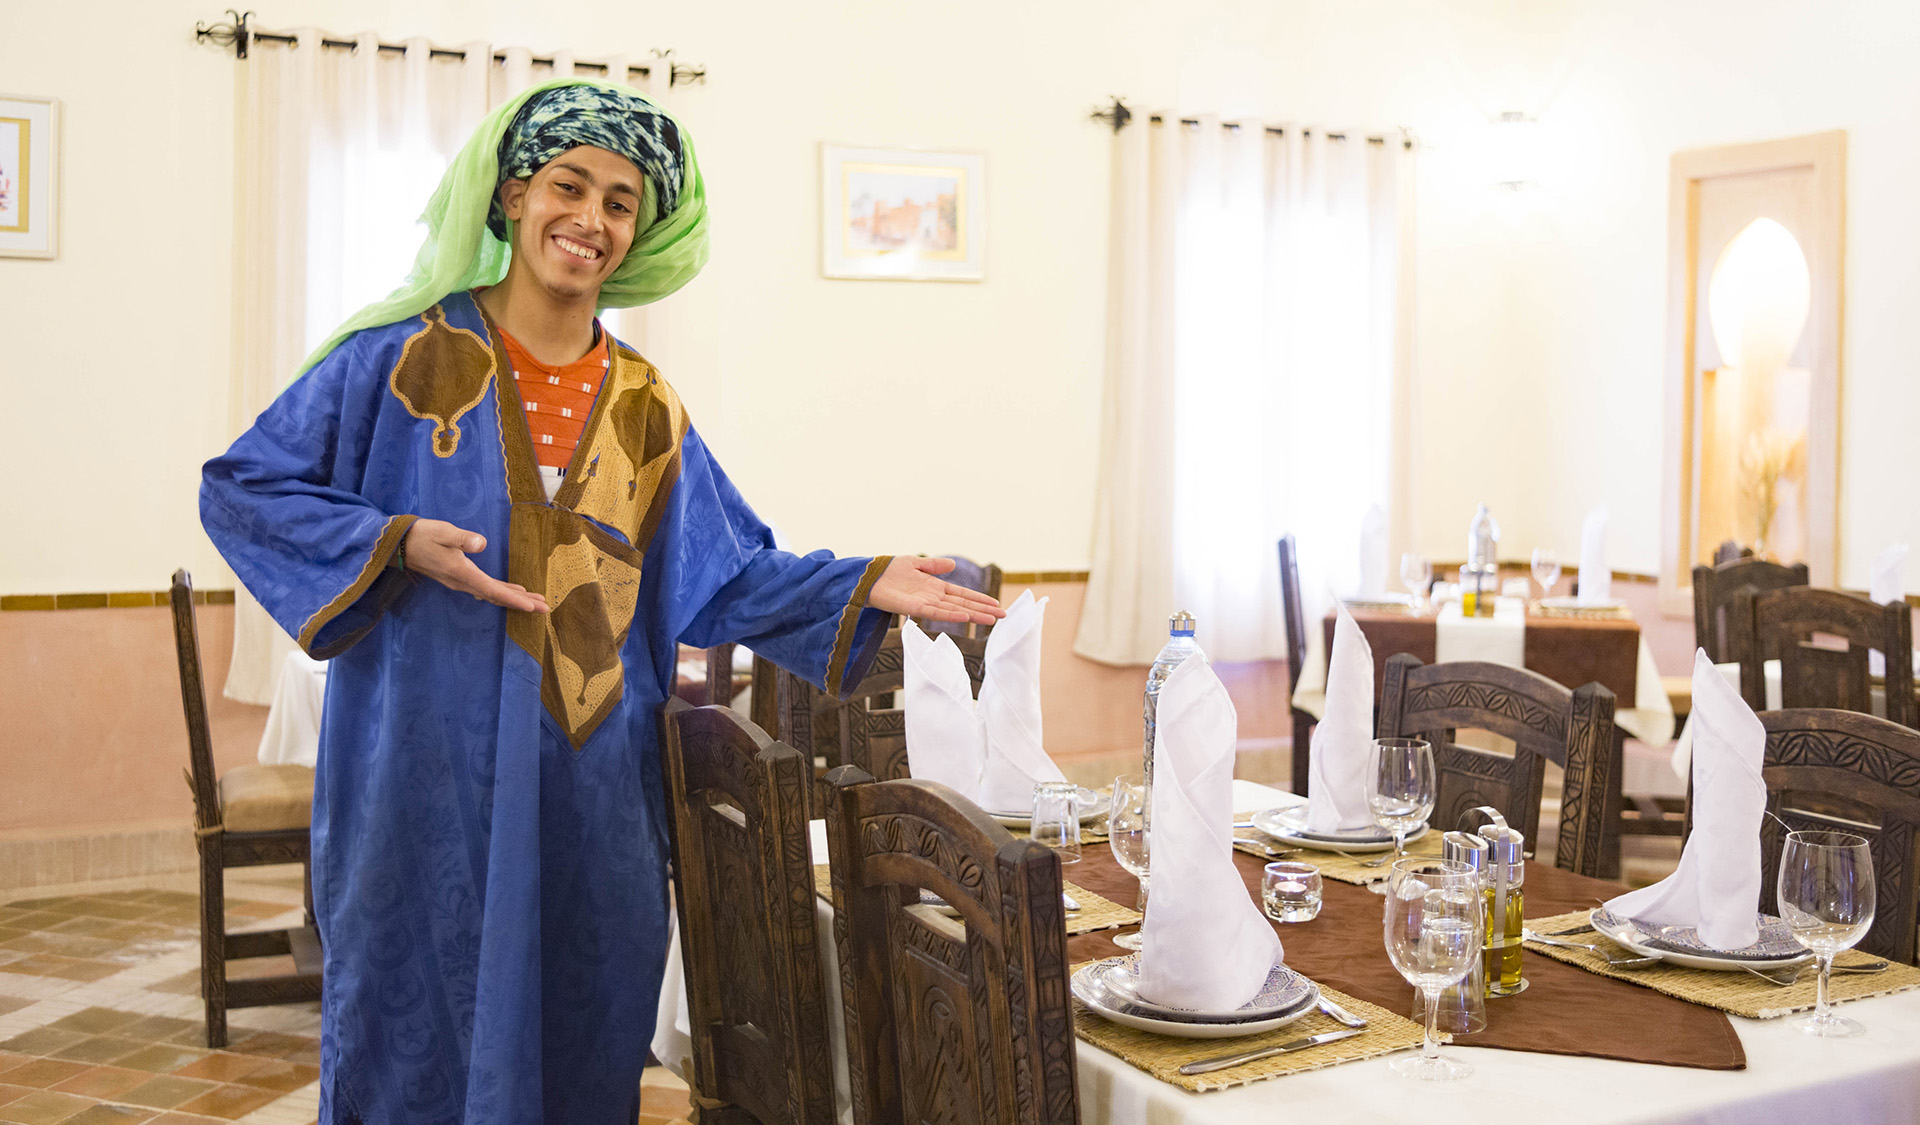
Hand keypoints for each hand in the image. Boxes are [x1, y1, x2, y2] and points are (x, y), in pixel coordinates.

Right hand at [403, 519, 549, 612]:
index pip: (493, 590)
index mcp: (462, 573)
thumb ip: (461, 538)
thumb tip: (481, 543)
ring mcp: (460, 582)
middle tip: (545, 608)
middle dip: (521, 603)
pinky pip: (485, 589)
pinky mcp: (459, 578)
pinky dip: (502, 592)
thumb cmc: (423, 535)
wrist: (400, 545)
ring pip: (492, 594)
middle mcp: (463, 582)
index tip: (533, 606)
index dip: (514, 599)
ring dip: (514, 598)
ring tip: (535, 602)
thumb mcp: (442, 532)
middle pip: (497, 596)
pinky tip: (513, 591)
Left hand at [866, 556, 1005, 624]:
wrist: (868, 577)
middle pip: (964, 604)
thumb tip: (953, 565)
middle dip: (983, 610)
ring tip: (992, 620)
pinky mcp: (914, 608)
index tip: (995, 605)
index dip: (979, 599)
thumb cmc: (888, 571)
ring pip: (954, 610)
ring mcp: (925, 604)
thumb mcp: (915, 563)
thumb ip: (933, 566)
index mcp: (934, 587)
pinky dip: (951, 614)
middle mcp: (933, 598)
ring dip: (973, 615)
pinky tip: (965, 616)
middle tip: (1004, 616)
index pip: (962, 595)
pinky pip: (935, 612)